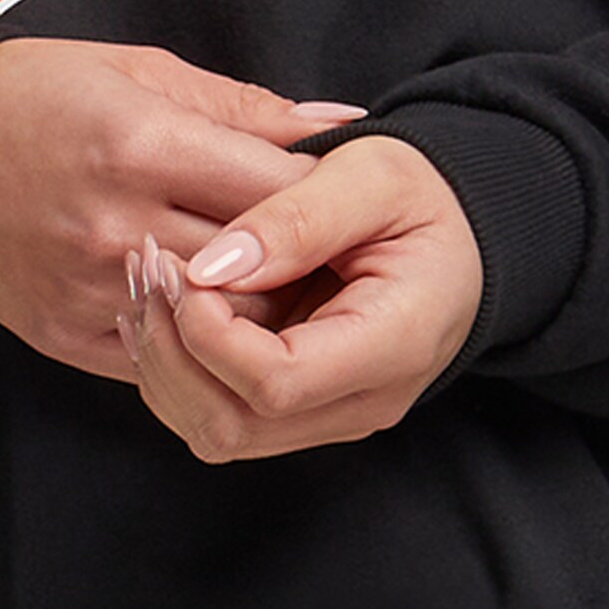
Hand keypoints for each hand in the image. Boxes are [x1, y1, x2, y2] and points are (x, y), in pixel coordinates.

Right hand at [0, 38, 368, 381]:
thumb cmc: (34, 98)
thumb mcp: (138, 70)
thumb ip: (243, 106)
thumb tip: (341, 125)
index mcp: (139, 143)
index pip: (275, 186)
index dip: (327, 193)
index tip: (350, 191)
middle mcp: (116, 223)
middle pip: (258, 265)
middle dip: (308, 260)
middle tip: (336, 249)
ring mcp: (90, 287)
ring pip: (220, 323)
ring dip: (261, 307)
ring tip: (287, 283)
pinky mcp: (67, 334)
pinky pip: (163, 356)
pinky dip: (200, 339)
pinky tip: (217, 312)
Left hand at [117, 135, 483, 456]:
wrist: (461, 233)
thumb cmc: (421, 198)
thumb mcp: (374, 175)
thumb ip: (297, 217)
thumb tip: (211, 267)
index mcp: (394, 343)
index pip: (276, 384)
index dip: (210, 335)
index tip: (182, 267)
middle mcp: (363, 401)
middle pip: (232, 426)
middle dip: (171, 352)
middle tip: (147, 267)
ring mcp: (330, 415)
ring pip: (215, 433)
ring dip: (164, 364)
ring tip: (148, 282)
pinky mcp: (301, 410)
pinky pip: (217, 417)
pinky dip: (174, 372)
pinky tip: (162, 309)